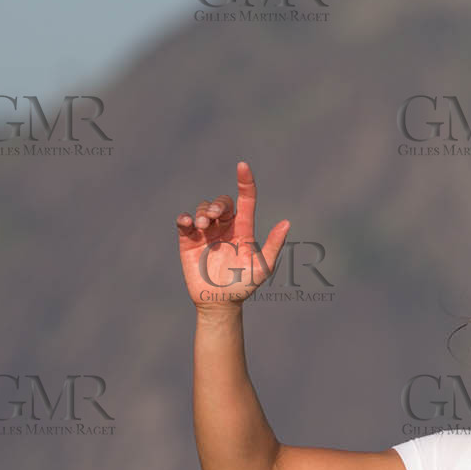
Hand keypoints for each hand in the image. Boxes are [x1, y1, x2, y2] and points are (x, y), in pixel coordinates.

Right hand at [175, 161, 290, 310]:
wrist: (220, 303)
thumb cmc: (244, 286)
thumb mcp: (263, 267)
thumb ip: (273, 245)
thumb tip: (286, 222)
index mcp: (243, 229)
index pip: (246, 200)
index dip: (245, 181)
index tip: (243, 165)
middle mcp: (225, 227)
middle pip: (221, 202)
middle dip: (217, 204)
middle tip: (214, 218)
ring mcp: (206, 233)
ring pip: (203, 209)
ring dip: (202, 213)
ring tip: (202, 226)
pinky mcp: (188, 241)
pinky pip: (184, 222)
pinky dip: (184, 218)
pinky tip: (188, 224)